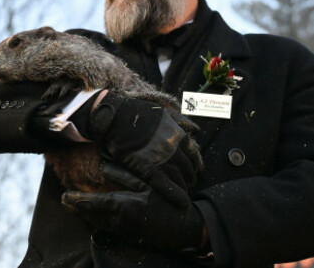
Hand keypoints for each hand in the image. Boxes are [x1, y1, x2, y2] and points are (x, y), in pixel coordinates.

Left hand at [62, 171, 204, 252]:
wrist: (187, 230)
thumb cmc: (170, 203)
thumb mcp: (149, 184)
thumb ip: (125, 175)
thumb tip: (105, 167)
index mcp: (124, 206)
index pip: (94, 203)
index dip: (77, 200)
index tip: (64, 196)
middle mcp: (120, 221)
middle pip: (92, 215)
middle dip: (77, 208)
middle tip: (64, 200)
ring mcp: (125, 232)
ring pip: (98, 223)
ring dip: (85, 215)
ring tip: (73, 207)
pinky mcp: (130, 238)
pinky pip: (107, 229)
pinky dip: (96, 222)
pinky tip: (92, 216)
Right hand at [72, 91, 202, 205]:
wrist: (117, 117)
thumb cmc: (137, 113)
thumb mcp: (163, 112)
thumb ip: (181, 120)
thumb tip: (197, 128)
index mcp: (177, 135)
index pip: (193, 154)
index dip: (195, 164)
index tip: (195, 170)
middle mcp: (174, 148)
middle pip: (187, 168)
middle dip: (190, 177)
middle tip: (189, 184)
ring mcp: (162, 159)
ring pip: (178, 177)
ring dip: (183, 187)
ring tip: (185, 193)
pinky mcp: (148, 168)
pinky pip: (165, 184)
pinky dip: (175, 194)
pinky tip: (181, 201)